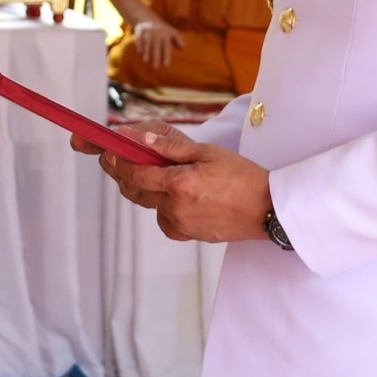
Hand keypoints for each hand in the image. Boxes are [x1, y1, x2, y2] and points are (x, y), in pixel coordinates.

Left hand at [99, 123, 271, 243]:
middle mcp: (176, 207)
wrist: (267, 208)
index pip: (137, 174)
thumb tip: (143, 141)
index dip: (120, 163)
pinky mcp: (190, 235)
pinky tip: (175, 199)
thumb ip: (172, 148)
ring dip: (148, 192)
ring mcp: (182, 224)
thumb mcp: (208, 153)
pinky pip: (166, 222)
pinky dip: (164, 210)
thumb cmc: (243, 176)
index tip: (110, 153)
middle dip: (126, 176)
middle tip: (121, 162)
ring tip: (156, 176)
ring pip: (152, 207)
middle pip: (137, 192)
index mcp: (179, 184)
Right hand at [134, 19, 183, 68]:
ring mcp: (148, 33)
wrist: (147, 18)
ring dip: (147, 52)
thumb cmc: (162, 28)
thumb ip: (178, 39)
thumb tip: (184, 47)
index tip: (166, 65)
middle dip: (156, 57)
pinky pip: (139, 39)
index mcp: (165, 35)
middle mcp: (156, 34)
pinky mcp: (140, 31)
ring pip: (147, 43)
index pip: (166, 47)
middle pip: (156, 47)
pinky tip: (139, 52)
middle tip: (156, 67)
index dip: (166, 56)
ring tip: (146, 61)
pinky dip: (139, 45)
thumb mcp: (171, 31)